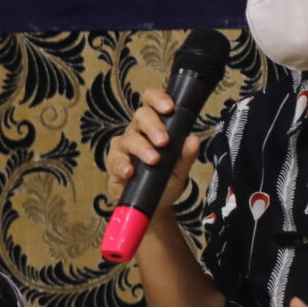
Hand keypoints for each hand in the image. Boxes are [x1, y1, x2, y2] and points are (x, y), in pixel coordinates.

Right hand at [106, 88, 201, 221]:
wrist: (154, 207)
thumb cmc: (166, 182)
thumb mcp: (180, 170)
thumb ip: (186, 156)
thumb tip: (193, 140)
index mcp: (154, 126)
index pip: (151, 103)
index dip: (158, 99)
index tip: (169, 107)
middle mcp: (137, 132)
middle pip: (140, 116)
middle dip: (153, 126)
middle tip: (164, 141)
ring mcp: (123, 147)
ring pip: (128, 138)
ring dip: (142, 147)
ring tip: (153, 160)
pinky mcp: (114, 164)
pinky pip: (115, 160)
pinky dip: (122, 165)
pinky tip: (130, 171)